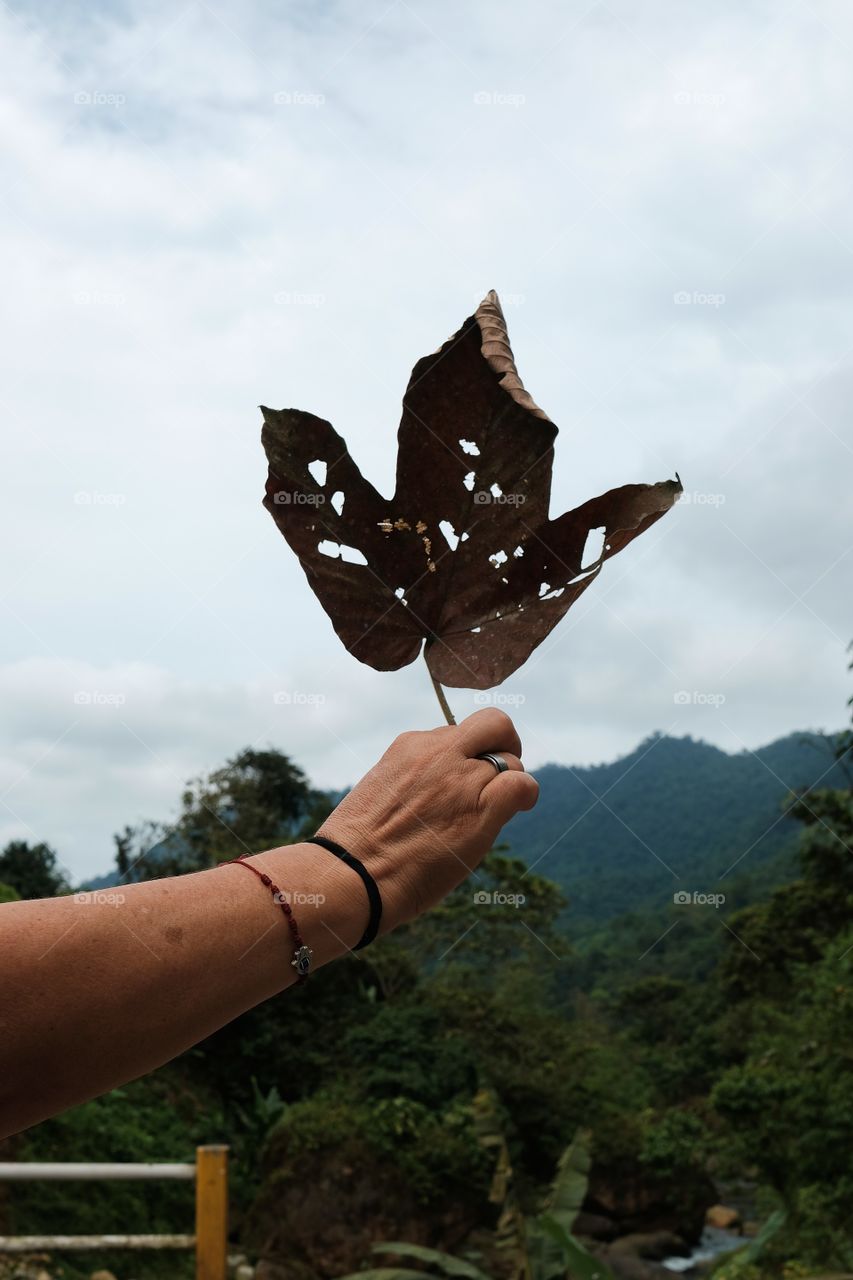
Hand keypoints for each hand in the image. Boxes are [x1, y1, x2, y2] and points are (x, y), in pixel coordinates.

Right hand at [316, 708, 538, 933]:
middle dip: (503, 743)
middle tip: (500, 773)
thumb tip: (439, 790)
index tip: (465, 772)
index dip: (468, 751)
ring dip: (508, 781)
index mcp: (409, 745)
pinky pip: (521, 785)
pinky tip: (520, 808)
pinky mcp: (480, 811)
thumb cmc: (358, 848)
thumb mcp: (381, 790)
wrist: (352, 875)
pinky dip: (526, 794)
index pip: (456, 732)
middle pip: (491, 725)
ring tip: (493, 810)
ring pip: (510, 760)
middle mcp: (438, 752)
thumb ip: (415, 778)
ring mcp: (460, 779)